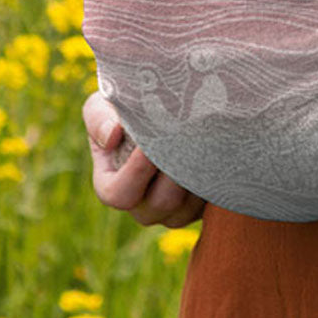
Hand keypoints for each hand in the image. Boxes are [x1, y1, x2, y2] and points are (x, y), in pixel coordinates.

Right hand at [82, 91, 204, 228]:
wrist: (164, 114)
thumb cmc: (124, 111)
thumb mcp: (102, 107)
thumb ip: (98, 118)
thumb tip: (113, 133)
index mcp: (113, 189)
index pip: (119, 194)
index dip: (135, 171)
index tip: (149, 144)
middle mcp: (144, 207)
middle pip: (161, 202)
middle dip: (174, 170)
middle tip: (186, 138)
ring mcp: (176, 211)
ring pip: (189, 204)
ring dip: (197, 172)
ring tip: (204, 138)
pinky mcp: (203, 206)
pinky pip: (211, 200)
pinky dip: (215, 175)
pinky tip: (218, 146)